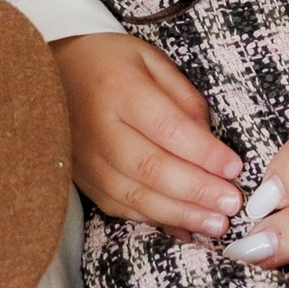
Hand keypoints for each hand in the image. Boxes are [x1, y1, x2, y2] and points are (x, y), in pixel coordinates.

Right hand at [57, 33, 241, 238]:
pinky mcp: (81, 179)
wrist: (54, 70)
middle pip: (151, 168)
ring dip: (179, 213)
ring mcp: (85, 159)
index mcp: (119, 89)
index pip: (167, 128)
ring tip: (215, 224)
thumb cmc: (112, 62)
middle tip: (231, 204)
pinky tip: (183, 227)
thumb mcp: (152, 60)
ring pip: (135, 196)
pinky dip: (153, 220)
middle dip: (196, 191)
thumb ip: (184, 98)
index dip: (203, 152)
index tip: (235, 168)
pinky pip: (119, 207)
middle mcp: (98, 128)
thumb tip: (210, 142)